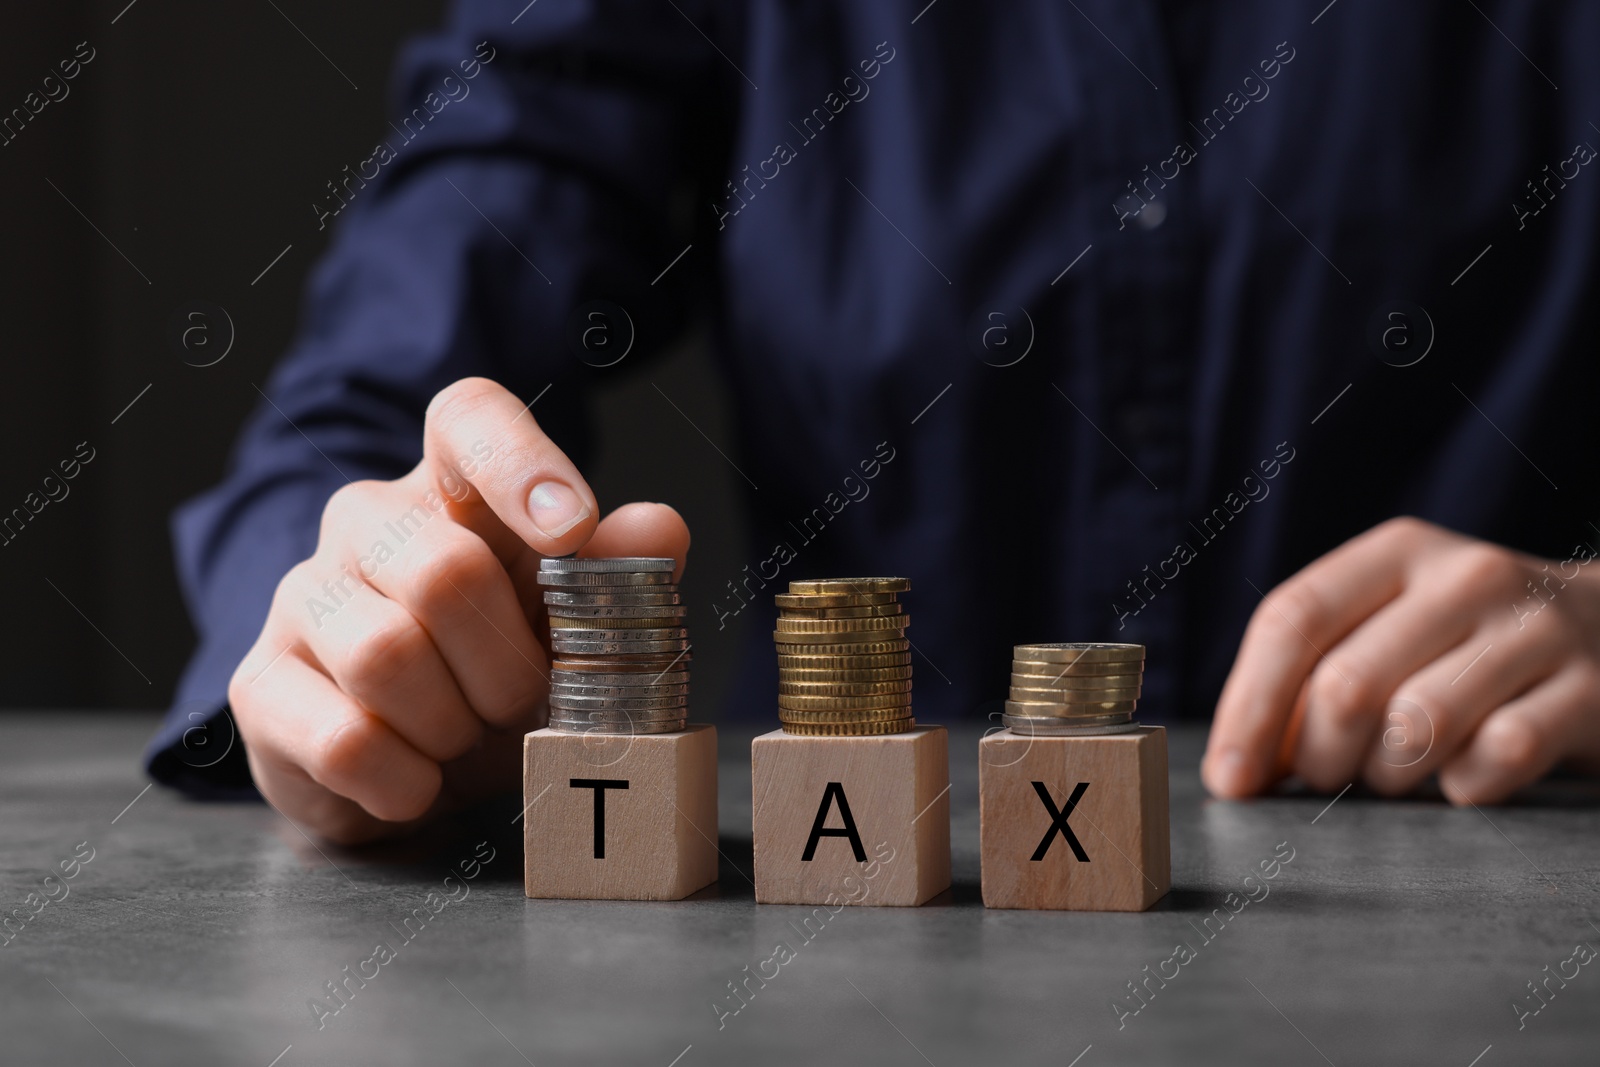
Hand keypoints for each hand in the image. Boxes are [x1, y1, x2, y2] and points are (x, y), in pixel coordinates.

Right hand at [228, 378, 689, 843]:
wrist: (412, 764)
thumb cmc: (500, 670)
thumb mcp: (573, 625)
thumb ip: (619, 573)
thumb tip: (661, 526)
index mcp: (454, 490)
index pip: (468, 417)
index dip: (520, 461)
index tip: (570, 529)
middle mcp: (367, 523)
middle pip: (442, 571)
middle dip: (507, 664)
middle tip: (522, 701)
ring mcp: (304, 598)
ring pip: (385, 656)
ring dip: (454, 724)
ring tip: (464, 735)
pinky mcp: (259, 685)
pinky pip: (344, 740)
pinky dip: (406, 781)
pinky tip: (418, 778)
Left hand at [1202, 517, 1599, 803]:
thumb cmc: (1466, 643)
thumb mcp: (1389, 626)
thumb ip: (1310, 676)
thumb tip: (1236, 769)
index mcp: (1397, 552)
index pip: (1294, 619)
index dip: (1248, 707)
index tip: (1229, 779)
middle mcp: (1467, 576)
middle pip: (1346, 684)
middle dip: (1316, 756)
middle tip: (1325, 777)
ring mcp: (1536, 630)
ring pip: (1416, 728)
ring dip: (1386, 777)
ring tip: (1395, 774)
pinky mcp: (1592, 691)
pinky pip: (1497, 758)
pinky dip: (1465, 786)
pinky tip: (1466, 775)